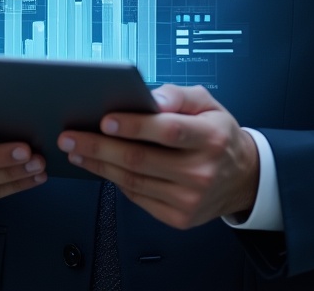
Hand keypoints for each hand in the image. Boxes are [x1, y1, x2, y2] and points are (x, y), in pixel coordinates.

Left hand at [57, 84, 258, 228]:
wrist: (242, 177)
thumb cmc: (218, 134)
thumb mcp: (208, 104)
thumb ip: (178, 95)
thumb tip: (150, 96)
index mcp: (210, 137)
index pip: (168, 131)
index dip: (134, 126)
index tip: (105, 119)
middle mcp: (201, 171)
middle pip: (141, 159)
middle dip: (100, 146)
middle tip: (71, 135)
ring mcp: (189, 199)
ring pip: (133, 181)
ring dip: (99, 165)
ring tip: (76, 150)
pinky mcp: (178, 217)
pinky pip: (138, 197)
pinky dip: (114, 181)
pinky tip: (99, 166)